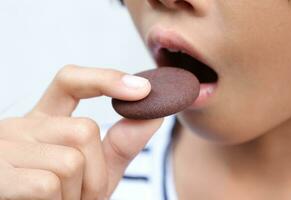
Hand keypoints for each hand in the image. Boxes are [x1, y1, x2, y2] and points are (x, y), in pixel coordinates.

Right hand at [0, 65, 162, 199]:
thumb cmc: (63, 198)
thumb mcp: (97, 170)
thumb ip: (122, 143)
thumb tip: (153, 113)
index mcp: (44, 121)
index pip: (71, 82)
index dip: (105, 79)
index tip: (142, 88)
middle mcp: (21, 127)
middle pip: (84, 130)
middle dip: (96, 173)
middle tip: (82, 196)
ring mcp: (4, 148)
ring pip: (70, 161)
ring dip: (78, 194)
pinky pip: (48, 184)